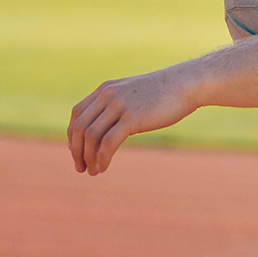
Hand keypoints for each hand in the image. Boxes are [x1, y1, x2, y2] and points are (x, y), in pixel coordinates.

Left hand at [68, 63, 196, 174]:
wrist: (185, 85)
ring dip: (88, 157)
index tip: (77, 152)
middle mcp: (107, 96)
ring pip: (91, 136)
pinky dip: (102, 158)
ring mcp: (119, 106)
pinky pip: (108, 142)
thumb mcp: (134, 96)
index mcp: (105, 90)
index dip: (73, 136)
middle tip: (81, 168)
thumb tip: (112, 126)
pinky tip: (103, 167)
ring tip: (93, 171)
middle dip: (77, 151)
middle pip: (80, 127)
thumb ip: (119, 106)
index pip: (77, 114)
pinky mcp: (132, 118)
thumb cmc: (164, 94)